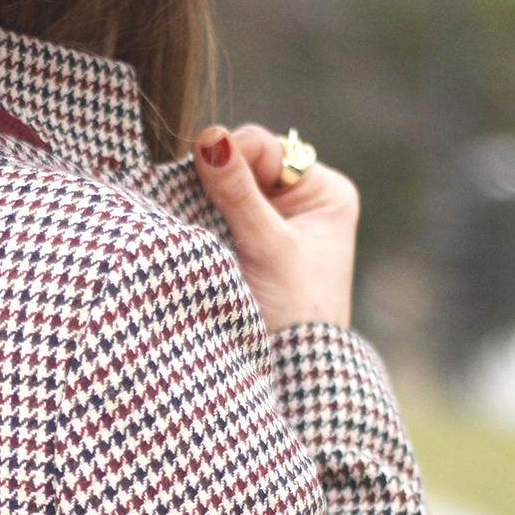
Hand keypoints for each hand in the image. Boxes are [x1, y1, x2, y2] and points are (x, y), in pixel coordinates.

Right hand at [192, 124, 358, 332]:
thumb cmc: (295, 314)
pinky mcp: (245, 249)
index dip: (230, 157)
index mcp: (325, 193)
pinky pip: (214, 220)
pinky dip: (199, 225)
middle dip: (214, 183)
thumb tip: (209, 135)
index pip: (267, 148)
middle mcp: (301, 203)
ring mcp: (271, 226)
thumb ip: (238, 192)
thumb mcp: (268, 247)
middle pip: (243, 167)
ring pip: (223, 194)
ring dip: (203, 206)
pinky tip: (190, 238)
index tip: (201, 178)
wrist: (292, 379)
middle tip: (194, 209)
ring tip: (192, 227)